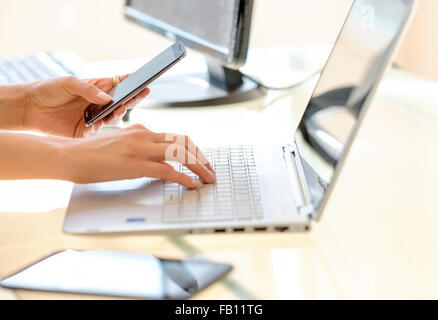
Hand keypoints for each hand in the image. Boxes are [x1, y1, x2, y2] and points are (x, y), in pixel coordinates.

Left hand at [22, 75, 149, 137]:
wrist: (29, 108)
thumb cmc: (48, 90)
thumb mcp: (68, 83)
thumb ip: (88, 90)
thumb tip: (107, 98)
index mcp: (97, 89)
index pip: (118, 85)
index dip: (132, 83)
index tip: (144, 81)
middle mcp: (98, 104)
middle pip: (122, 103)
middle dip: (133, 99)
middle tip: (143, 93)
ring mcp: (93, 118)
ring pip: (113, 118)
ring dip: (118, 113)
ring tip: (121, 108)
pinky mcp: (85, 132)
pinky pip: (98, 131)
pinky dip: (100, 126)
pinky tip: (99, 122)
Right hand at [62, 124, 215, 187]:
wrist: (69, 155)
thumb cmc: (91, 154)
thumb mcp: (120, 144)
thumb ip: (138, 146)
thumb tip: (154, 158)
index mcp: (141, 130)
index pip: (177, 137)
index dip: (194, 150)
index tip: (202, 162)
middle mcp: (144, 135)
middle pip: (184, 143)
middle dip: (202, 158)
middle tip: (211, 172)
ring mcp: (140, 148)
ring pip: (180, 154)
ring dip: (199, 167)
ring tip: (207, 180)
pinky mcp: (135, 164)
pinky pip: (167, 170)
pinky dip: (184, 178)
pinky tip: (192, 185)